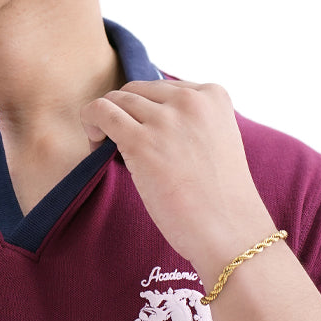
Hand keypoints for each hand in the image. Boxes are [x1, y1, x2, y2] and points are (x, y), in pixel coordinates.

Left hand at [80, 80, 274, 283]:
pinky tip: (94, 144)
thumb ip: (191, 122)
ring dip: (104, 121)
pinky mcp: (141, 141)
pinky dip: (90, 122)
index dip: (146, 111)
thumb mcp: (216, 141)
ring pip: (116, 99)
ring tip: (107, 149)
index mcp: (214, 95)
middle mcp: (190, 100)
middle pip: (136, 91)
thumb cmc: (221, 198)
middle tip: (120, 144)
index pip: (162, 88)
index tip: (145, 136)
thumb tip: (145, 116)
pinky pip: (99, 111)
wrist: (230, 232)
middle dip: (123, 114)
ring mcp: (166, 119)